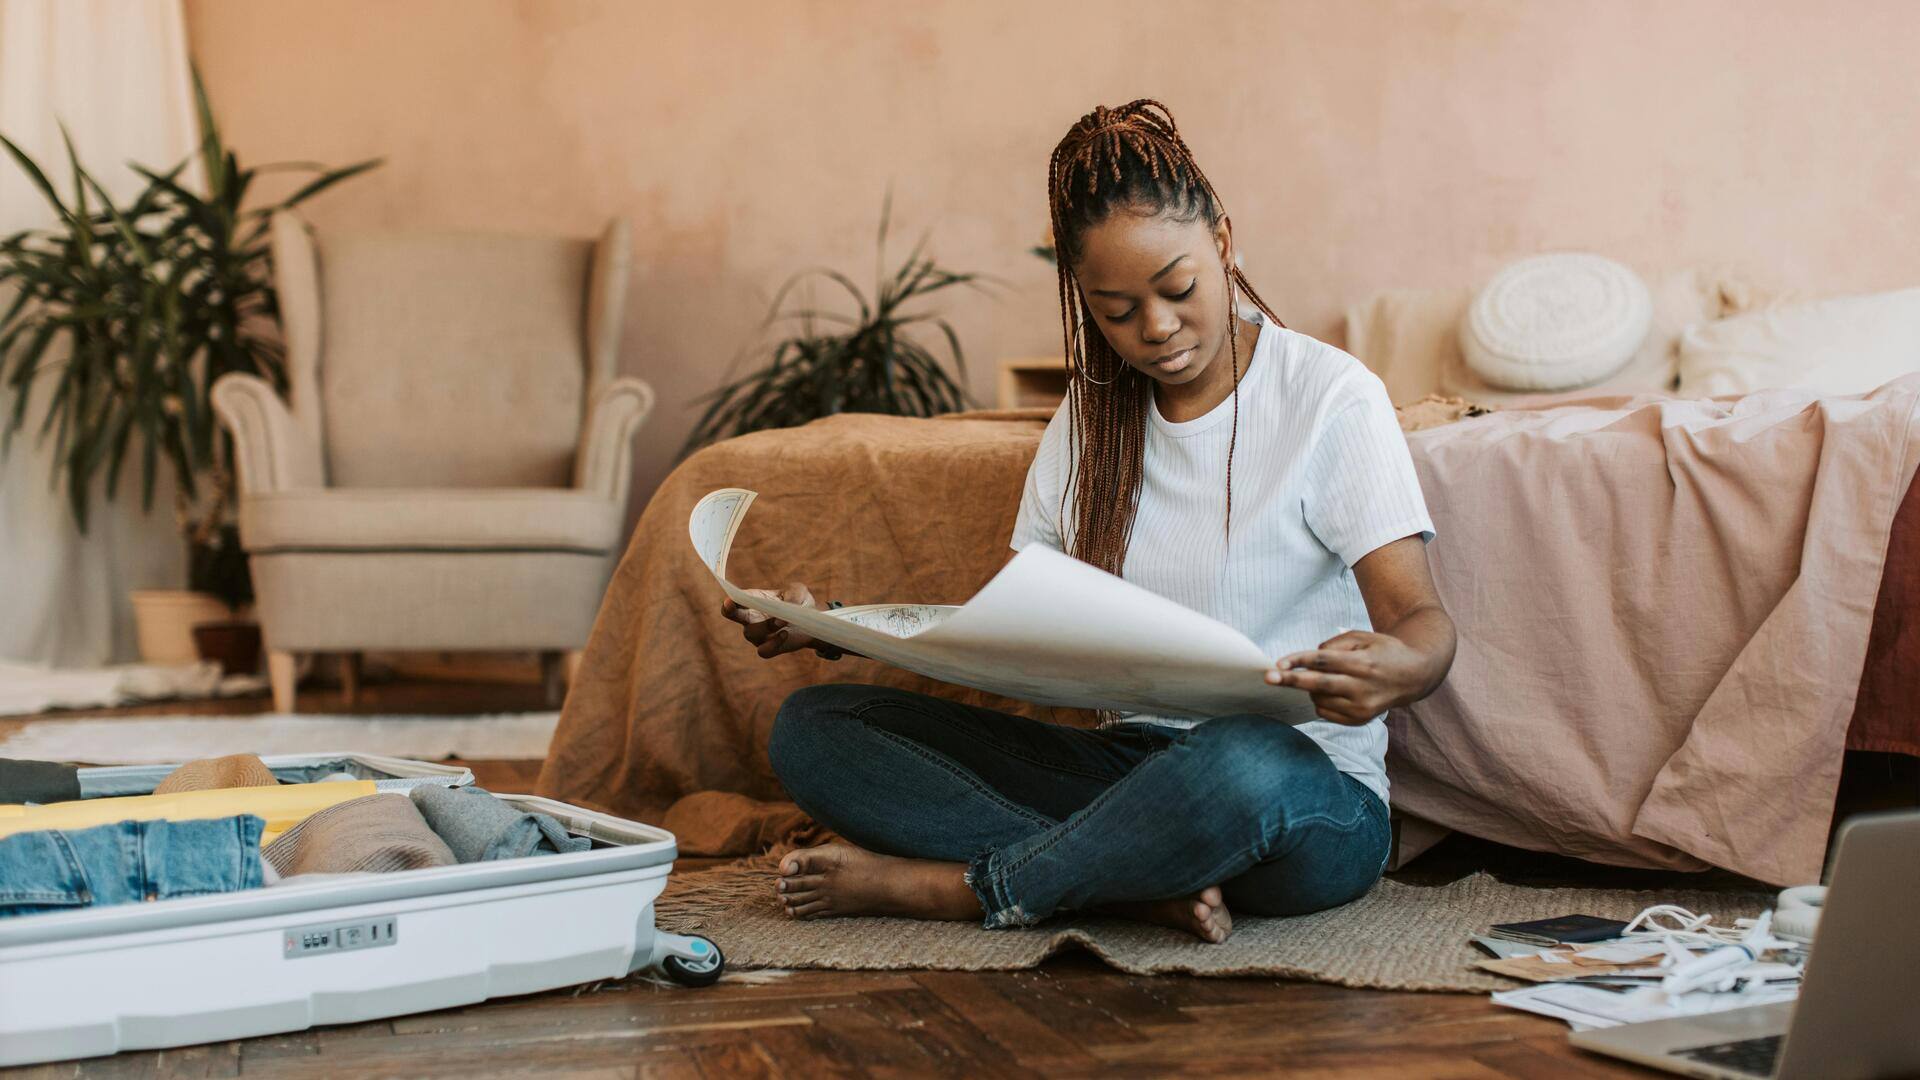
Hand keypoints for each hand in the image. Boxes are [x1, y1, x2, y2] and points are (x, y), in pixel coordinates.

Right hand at [721, 583, 827, 658]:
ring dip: (765, 626)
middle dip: (731, 611)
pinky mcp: (770, 648)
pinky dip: (773, 643)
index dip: (729, 601)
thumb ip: (793, 594)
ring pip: (750, 633)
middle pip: (734, 615)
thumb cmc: (800, 602)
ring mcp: (759, 635)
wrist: (813, 622)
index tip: (730, 600)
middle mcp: (752, 617)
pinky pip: (763, 651)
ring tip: (782, 622)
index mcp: (755, 600)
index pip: (736, 600)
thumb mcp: (800, 592)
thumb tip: (785, 608)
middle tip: (730, 606)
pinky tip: (784, 634)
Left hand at [1266, 630, 1427, 725]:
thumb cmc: (1383, 651)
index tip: (1278, 663)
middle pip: (1319, 684)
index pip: (1324, 662)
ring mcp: (1362, 708)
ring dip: (1310, 688)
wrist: (1414, 676)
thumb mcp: (1363, 637)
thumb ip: (1335, 645)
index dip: (1299, 661)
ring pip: (1320, 699)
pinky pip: (1326, 712)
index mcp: (1363, 663)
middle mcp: (1363, 688)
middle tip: (1269, 678)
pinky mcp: (1360, 720)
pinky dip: (1320, 700)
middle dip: (1291, 681)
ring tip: (1324, 677)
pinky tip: (1332, 691)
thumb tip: (1311, 659)